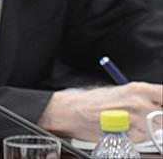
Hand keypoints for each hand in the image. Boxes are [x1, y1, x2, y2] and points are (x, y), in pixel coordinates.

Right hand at [39, 82, 162, 140]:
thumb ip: (142, 96)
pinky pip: (143, 138)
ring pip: (154, 128)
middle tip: (142, 114)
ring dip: (146, 127)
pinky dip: (136, 135)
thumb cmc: (91, 100)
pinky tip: (123, 128)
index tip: (160, 104)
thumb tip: (156, 102)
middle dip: (156, 116)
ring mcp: (137, 121)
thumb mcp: (120, 91)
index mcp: (138, 89)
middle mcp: (140, 104)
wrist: (73, 112)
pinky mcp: (131, 136)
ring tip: (128, 121)